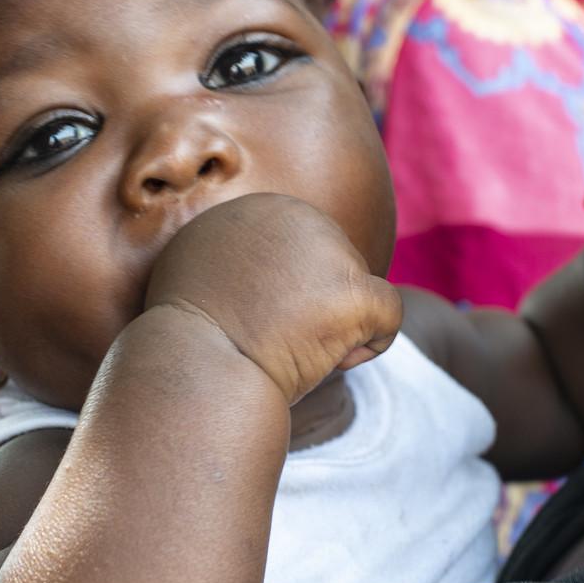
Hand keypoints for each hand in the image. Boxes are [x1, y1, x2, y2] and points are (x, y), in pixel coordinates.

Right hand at [145, 193, 402, 404]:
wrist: (194, 374)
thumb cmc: (194, 340)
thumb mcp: (204, 273)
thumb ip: (240, 257)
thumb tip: (269, 270)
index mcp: (259, 208)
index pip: (304, 251)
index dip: (285, 294)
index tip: (250, 320)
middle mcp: (294, 214)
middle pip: (335, 266)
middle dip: (315, 307)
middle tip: (270, 338)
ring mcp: (327, 250)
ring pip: (360, 291)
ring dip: (335, 329)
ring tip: (290, 350)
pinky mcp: (352, 292)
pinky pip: (389, 315)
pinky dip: (367, 346)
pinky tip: (329, 361)